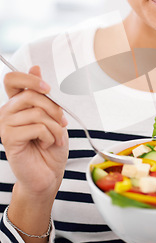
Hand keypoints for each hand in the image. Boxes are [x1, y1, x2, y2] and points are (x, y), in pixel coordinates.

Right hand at [0, 65, 68, 199]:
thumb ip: (43, 94)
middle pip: (31, 94)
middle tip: (62, 121)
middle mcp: (7, 112)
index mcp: (17, 103)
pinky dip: (49, 136)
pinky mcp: (9, 139)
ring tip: (56, 137)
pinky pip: (36, 127)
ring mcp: (5, 125)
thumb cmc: (51, 146)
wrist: (49, 174)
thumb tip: (35, 68)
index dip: (29, 78)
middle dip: (54, 108)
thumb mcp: (53, 116)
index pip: (12, 79)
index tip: (47, 88)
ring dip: (55, 126)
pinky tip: (47, 144)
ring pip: (37, 112)